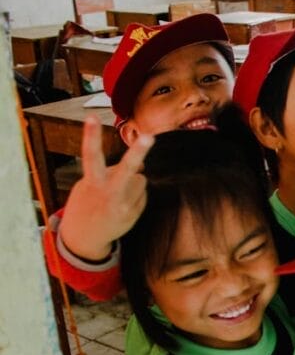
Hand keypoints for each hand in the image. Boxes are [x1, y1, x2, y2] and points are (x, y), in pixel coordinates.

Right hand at [59, 117, 151, 261]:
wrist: (84, 237)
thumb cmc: (86, 204)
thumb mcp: (87, 186)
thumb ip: (108, 173)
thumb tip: (140, 166)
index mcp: (91, 182)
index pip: (91, 155)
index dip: (91, 136)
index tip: (91, 117)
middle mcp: (109, 193)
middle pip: (126, 169)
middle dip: (137, 153)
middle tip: (149, 137)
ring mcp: (124, 205)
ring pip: (140, 178)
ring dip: (134, 179)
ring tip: (119, 193)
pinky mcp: (134, 213)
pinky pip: (143, 193)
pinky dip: (136, 194)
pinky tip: (123, 203)